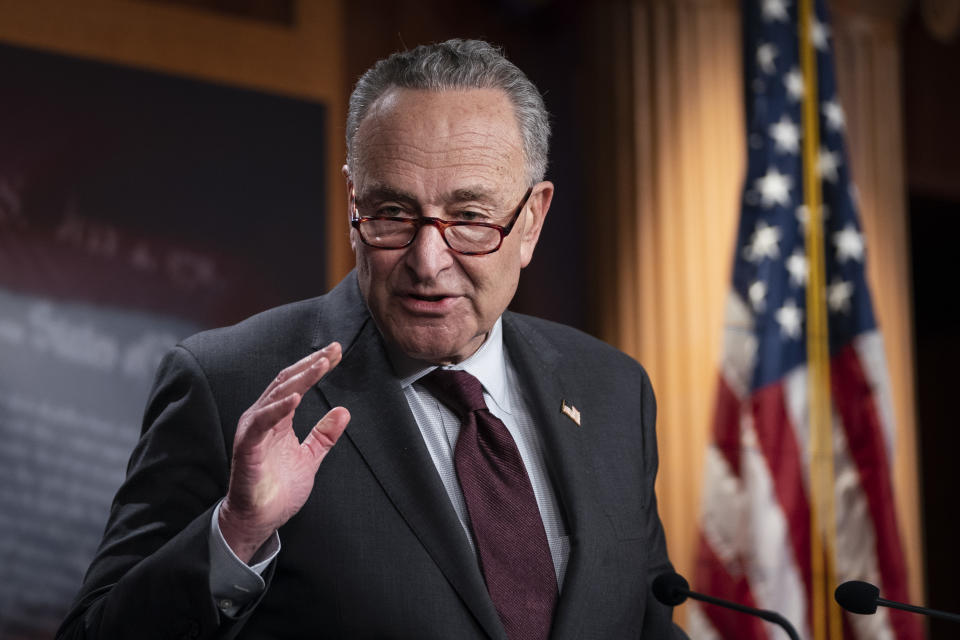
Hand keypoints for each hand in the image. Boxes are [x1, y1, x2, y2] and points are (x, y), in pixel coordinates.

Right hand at [219, 342, 350, 562]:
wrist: (259, 519)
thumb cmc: (278, 490)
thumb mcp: (310, 458)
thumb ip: (324, 435)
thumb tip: (343, 412)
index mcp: (277, 419)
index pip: (296, 384)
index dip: (315, 367)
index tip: (337, 353)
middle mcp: (263, 418)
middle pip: (287, 382)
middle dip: (311, 364)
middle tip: (333, 350)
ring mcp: (253, 431)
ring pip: (276, 396)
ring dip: (300, 379)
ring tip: (320, 365)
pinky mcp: (247, 446)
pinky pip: (262, 423)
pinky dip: (278, 408)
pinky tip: (296, 398)